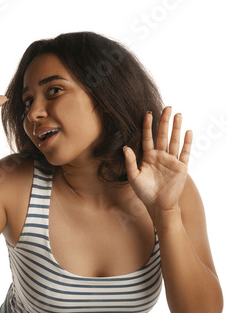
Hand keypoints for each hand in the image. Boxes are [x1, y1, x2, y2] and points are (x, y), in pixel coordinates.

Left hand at [123, 106, 192, 223]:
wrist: (158, 206)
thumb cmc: (144, 192)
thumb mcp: (134, 177)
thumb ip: (130, 162)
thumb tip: (125, 147)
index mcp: (148, 157)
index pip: (148, 137)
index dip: (147, 126)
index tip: (147, 113)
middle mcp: (160, 156)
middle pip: (163, 135)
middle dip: (164, 121)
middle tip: (167, 107)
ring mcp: (171, 160)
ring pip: (174, 140)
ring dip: (176, 128)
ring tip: (178, 114)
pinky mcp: (181, 167)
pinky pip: (185, 152)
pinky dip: (187, 142)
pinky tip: (188, 132)